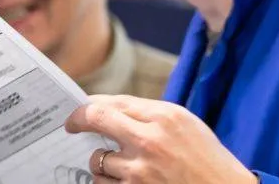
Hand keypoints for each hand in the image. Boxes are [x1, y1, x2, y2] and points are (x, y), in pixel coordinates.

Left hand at [64, 95, 256, 183]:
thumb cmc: (208, 160)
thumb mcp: (186, 126)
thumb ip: (149, 115)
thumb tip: (107, 107)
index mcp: (165, 117)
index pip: (113, 102)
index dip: (90, 104)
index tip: (80, 109)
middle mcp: (149, 140)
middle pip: (95, 119)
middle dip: (77, 120)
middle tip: (71, 126)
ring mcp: (140, 170)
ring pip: (98, 160)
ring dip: (103, 163)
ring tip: (125, 167)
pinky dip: (110, 183)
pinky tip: (127, 182)